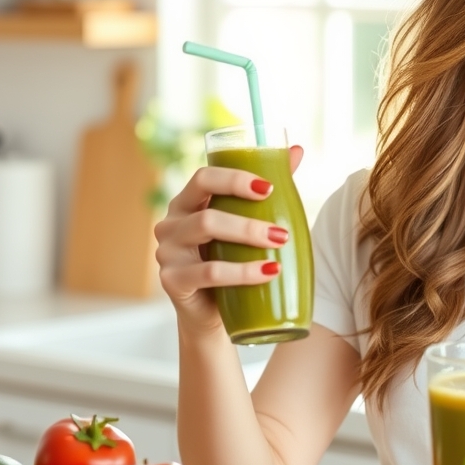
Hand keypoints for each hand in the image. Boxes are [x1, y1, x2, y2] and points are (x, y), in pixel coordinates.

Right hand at [153, 146, 303, 335]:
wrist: (212, 314)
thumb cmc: (229, 262)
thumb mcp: (245, 224)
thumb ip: (266, 189)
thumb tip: (297, 150)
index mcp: (187, 203)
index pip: (203, 178)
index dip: (235, 178)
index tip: (269, 188)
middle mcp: (171, 223)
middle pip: (207, 211)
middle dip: (249, 221)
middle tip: (282, 232)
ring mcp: (167, 252)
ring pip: (206, 234)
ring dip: (247, 240)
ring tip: (279, 248)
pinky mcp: (171, 281)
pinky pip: (209, 273)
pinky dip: (242, 272)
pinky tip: (269, 272)